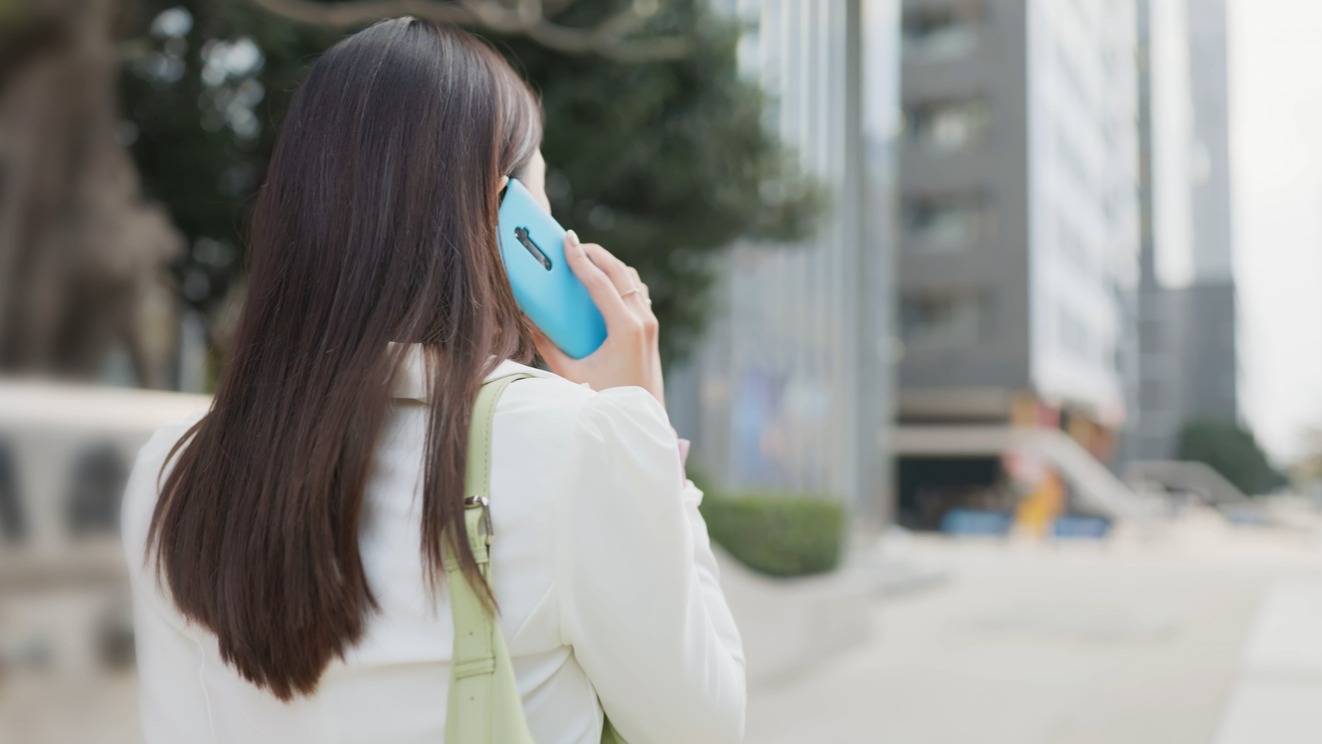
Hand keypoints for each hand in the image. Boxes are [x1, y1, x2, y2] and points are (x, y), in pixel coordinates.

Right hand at [533, 230, 664, 405]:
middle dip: (596, 253)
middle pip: (620, 271)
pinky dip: (620, 280)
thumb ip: (546, 345)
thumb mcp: (569, 375)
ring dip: (609, 264)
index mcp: (625, 328)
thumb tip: (527, 321)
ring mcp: (650, 323)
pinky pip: (637, 292)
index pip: (600, 282)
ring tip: (585, 259)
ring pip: (631, 278)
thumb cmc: (604, 401)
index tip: (566, 240)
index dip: (580, 259)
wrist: (639, 420)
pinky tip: (604, 284)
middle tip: (572, 244)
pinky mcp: (651, 329)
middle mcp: (642, 321)